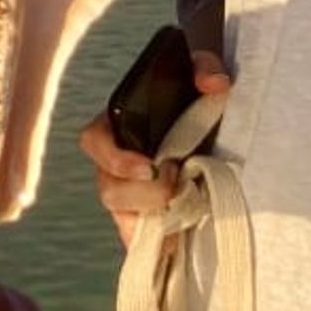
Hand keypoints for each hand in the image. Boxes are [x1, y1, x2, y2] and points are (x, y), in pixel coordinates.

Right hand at [78, 47, 230, 248]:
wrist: (216, 127)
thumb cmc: (198, 96)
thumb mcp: (202, 72)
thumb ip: (206, 66)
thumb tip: (213, 83)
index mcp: (117, 125)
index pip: (94, 142)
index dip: (115, 158)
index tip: (150, 166)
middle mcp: (116, 165)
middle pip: (109, 189)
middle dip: (143, 194)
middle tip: (177, 185)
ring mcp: (131, 197)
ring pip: (125, 217)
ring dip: (154, 216)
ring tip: (187, 204)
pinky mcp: (149, 223)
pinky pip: (143, 243)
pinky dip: (161, 242)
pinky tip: (183, 237)